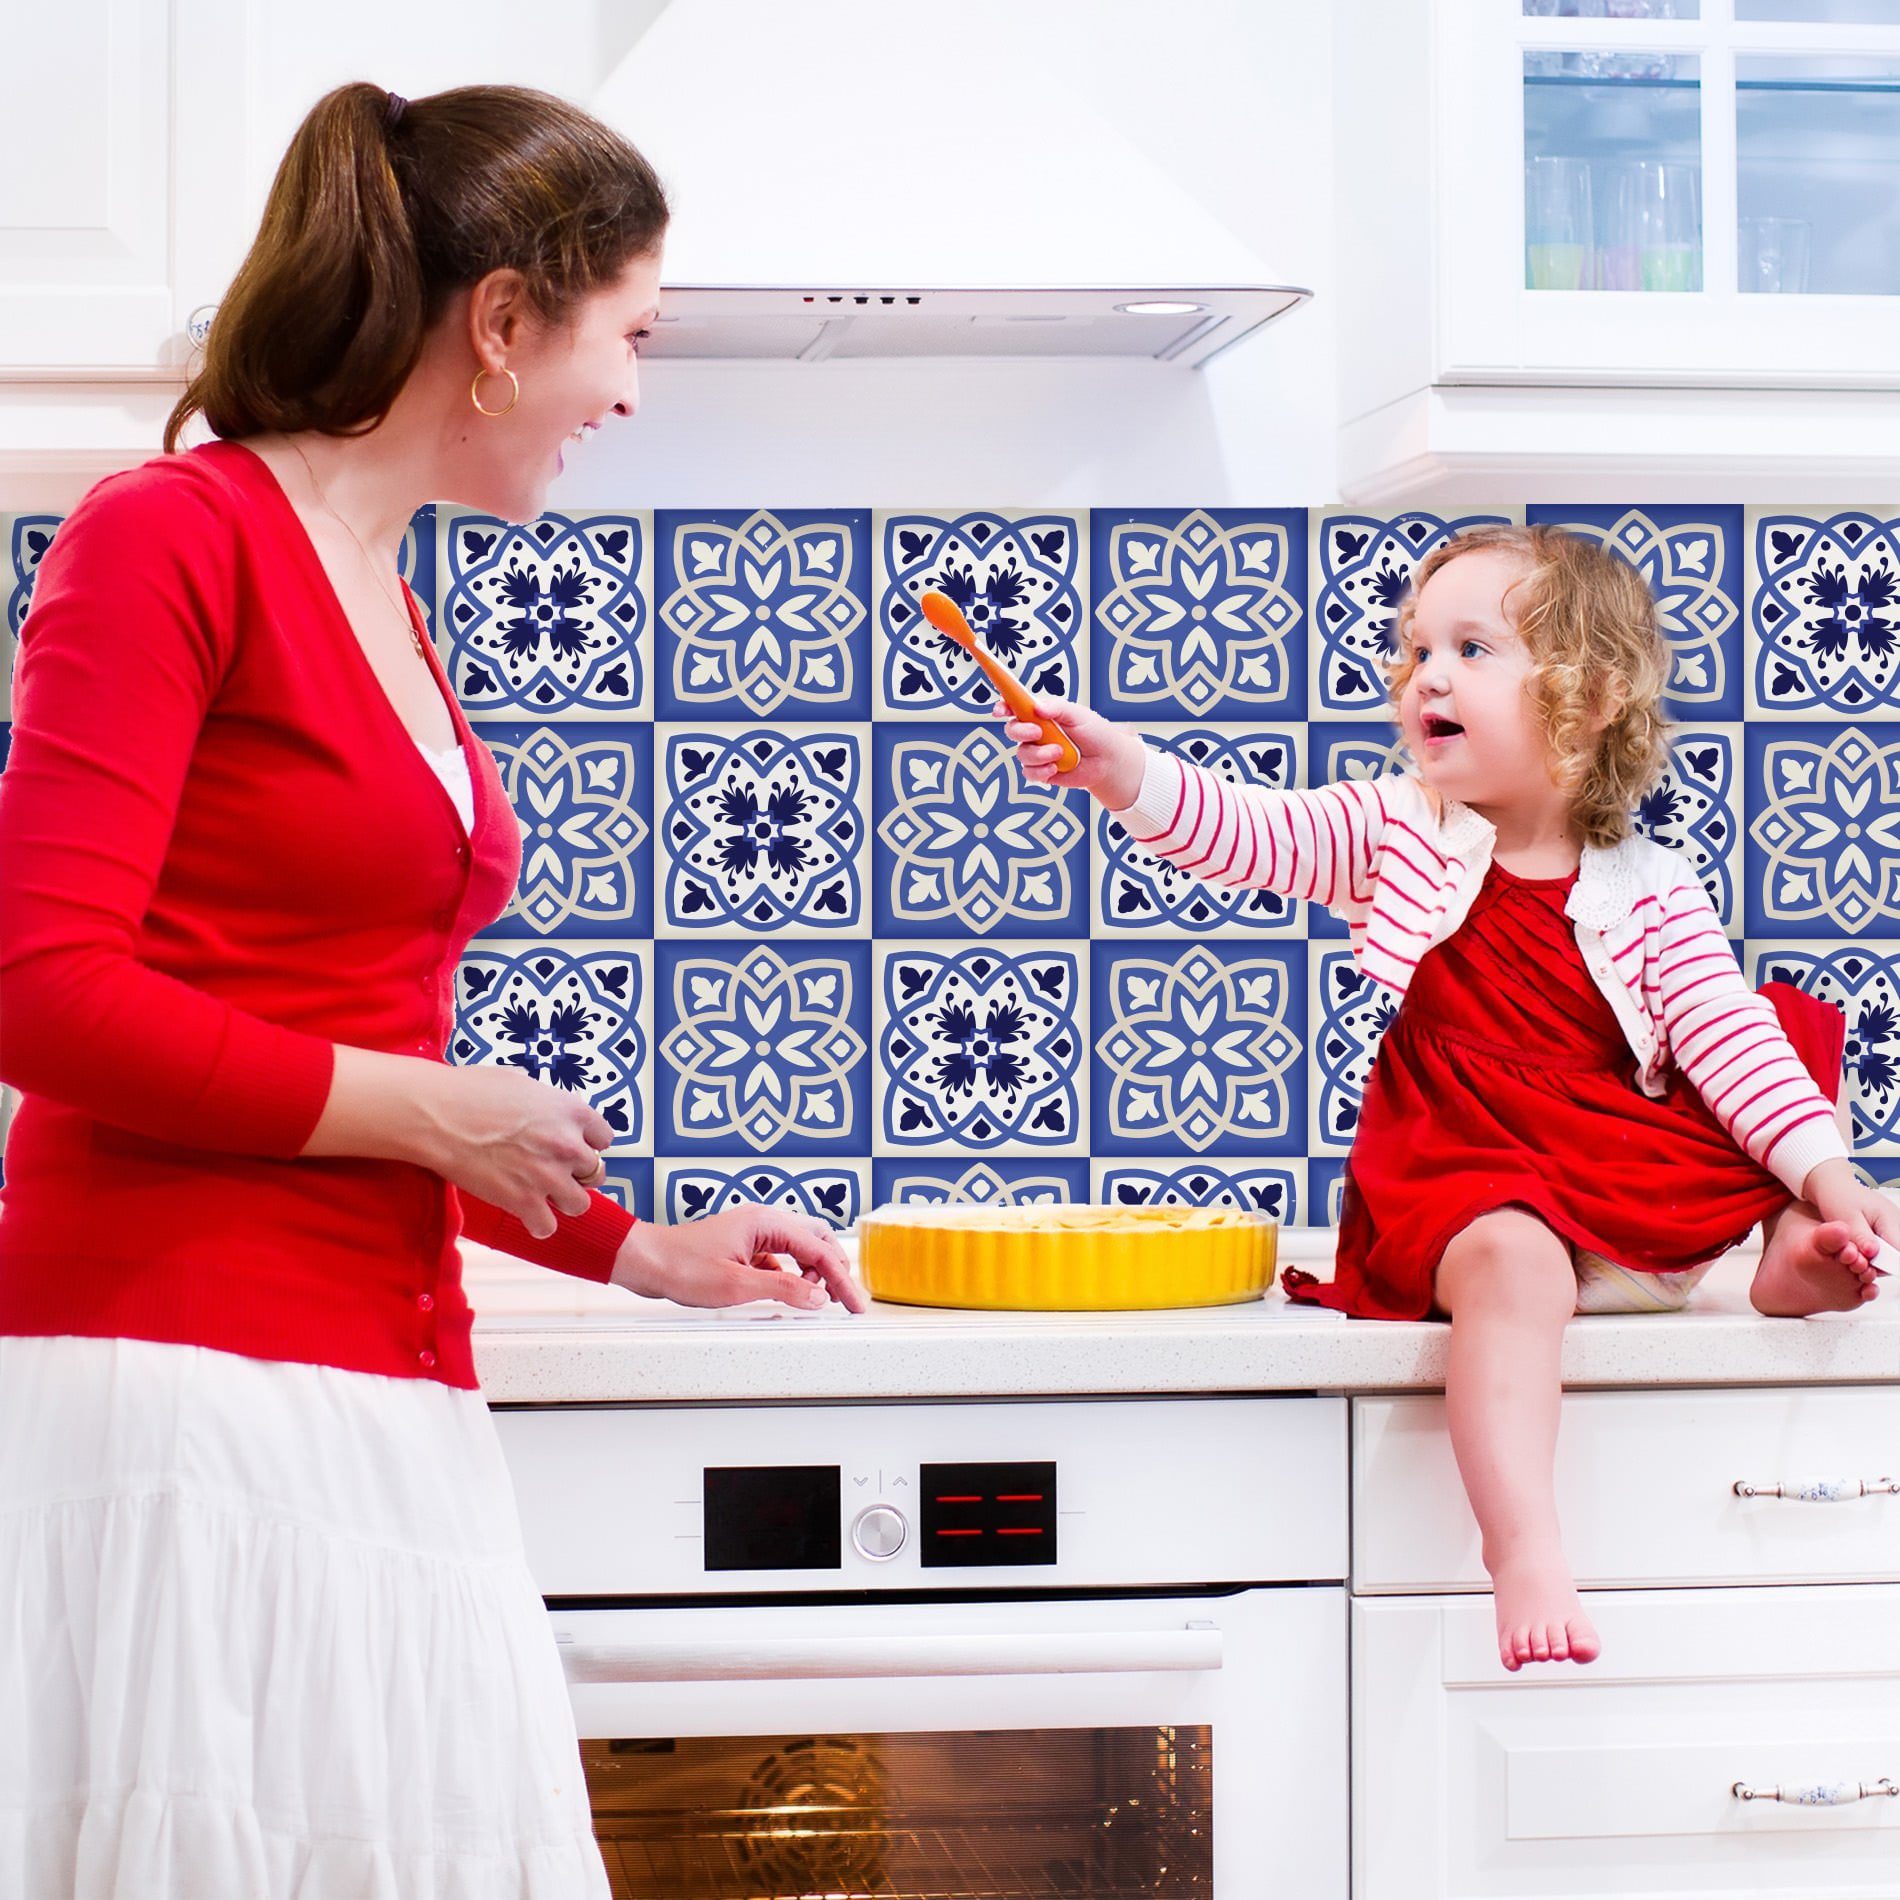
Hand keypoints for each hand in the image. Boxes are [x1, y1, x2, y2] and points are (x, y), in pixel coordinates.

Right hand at [411, 1063, 611, 1240]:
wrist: (438, 1116)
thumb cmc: (471, 1092)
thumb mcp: (518, 1081)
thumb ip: (541, 1097)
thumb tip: (538, 1101)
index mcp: (572, 1112)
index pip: (604, 1138)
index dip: (588, 1144)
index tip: (573, 1147)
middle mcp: (569, 1145)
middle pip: (595, 1173)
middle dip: (575, 1174)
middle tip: (553, 1172)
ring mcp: (549, 1176)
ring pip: (579, 1204)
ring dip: (562, 1201)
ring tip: (542, 1195)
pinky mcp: (524, 1202)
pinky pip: (547, 1227)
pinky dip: (537, 1224)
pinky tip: (525, 1213)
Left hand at [609, 1204, 868, 1312]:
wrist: (646, 1261)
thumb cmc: (682, 1266)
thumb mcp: (737, 1285)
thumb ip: (783, 1290)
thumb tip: (818, 1297)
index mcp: (767, 1222)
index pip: (819, 1250)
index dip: (841, 1279)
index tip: (854, 1304)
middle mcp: (764, 1221)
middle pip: (816, 1239)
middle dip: (834, 1269)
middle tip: (846, 1299)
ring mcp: (753, 1233)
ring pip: (799, 1247)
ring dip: (814, 1271)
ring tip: (821, 1298)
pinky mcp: (743, 1246)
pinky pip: (779, 1257)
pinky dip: (792, 1274)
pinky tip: (790, 1293)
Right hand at [999, 695, 1146, 810]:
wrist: (1108, 761)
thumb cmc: (1094, 733)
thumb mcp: (1078, 714)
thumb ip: (1057, 708)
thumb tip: (1037, 707)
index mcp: (1041, 714)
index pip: (1015, 707)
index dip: (1003, 706)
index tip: (1000, 710)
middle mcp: (1035, 732)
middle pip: (1012, 730)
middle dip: (1021, 731)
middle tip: (1038, 733)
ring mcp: (1037, 752)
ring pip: (1022, 753)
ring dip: (1039, 754)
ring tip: (1060, 753)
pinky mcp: (1041, 771)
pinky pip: (1029, 772)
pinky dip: (1041, 770)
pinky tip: (1055, 768)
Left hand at [1800, 1158, 1899, 1268]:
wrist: (1832, 1184)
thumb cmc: (1837, 1196)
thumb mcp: (1845, 1217)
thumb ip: (1860, 1236)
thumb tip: (1873, 1253)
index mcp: (1890, 1219)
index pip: (1898, 1252)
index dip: (1884, 1263)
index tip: (1865, 1264)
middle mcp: (1896, 1224)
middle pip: (1896, 1256)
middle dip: (1877, 1262)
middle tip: (1853, 1258)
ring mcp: (1892, 1227)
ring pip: (1890, 1254)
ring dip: (1872, 1258)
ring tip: (1851, 1251)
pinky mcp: (1885, 1231)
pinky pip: (1883, 1249)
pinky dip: (1870, 1253)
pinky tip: (1855, 1248)